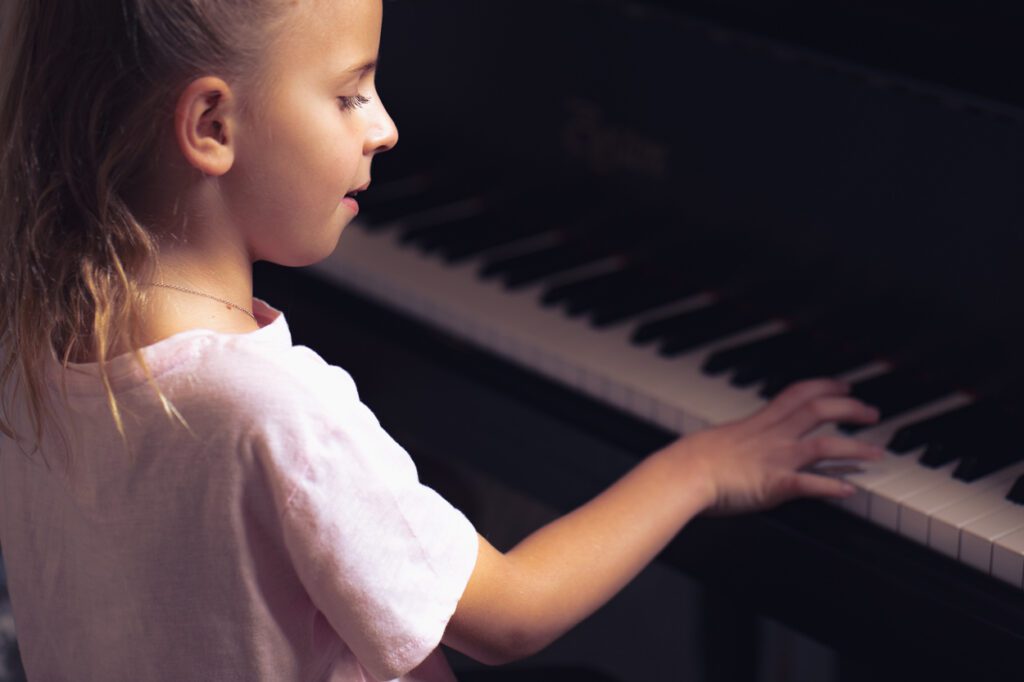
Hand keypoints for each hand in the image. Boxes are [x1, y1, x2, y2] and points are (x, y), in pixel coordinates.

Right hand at [669, 378, 884, 514]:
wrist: (683, 473)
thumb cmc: (690, 460)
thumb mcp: (717, 440)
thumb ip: (735, 441)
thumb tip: (732, 445)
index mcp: (759, 422)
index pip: (798, 393)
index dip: (824, 386)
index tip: (843, 386)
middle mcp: (773, 436)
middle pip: (819, 411)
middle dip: (850, 409)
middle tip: (872, 413)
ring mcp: (776, 459)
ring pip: (825, 445)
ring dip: (856, 448)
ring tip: (877, 454)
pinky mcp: (775, 484)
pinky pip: (811, 484)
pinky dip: (833, 487)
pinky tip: (851, 491)